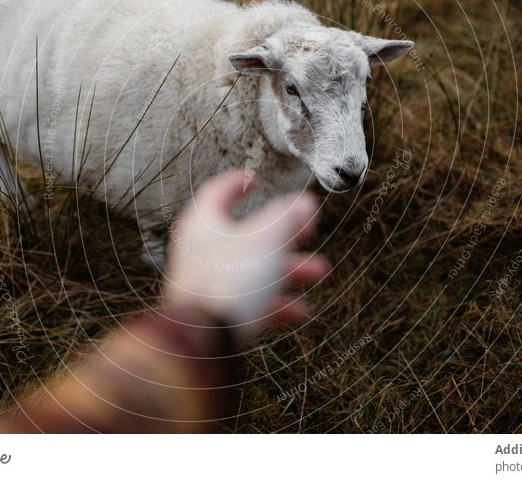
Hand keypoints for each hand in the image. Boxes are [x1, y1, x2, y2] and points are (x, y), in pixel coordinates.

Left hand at [163, 170, 327, 337]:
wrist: (203, 341)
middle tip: (309, 230)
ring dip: (289, 269)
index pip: (217, 193)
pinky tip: (299, 309)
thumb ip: (287, 219)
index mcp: (203, 225)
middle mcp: (202, 252)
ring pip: (254, 270)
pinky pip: (250, 302)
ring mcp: (209, 284)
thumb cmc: (227, 282)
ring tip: (318, 271)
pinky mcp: (218, 313)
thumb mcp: (265, 240)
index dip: (237, 183)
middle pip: (247, 235)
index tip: (253, 179)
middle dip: (284, 233)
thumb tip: (306, 201)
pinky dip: (276, 303)